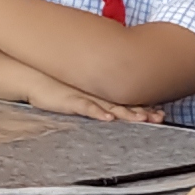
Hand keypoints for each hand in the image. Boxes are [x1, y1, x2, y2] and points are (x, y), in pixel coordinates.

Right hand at [42, 90, 163, 123]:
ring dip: (127, 113)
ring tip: (142, 118)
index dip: (144, 106)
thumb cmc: (55, 83)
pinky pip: (87, 108)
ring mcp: (85, 96)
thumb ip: (94, 95)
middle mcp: (96, 94)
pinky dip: (98, 113)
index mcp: (100, 92)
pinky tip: (109, 118)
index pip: (127, 100)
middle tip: (160, 117)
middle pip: (124, 104)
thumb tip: (108, 104)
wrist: (33, 76)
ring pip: (110, 106)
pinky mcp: (71, 101)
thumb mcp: (79, 88)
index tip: (161, 112)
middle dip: (143, 111)